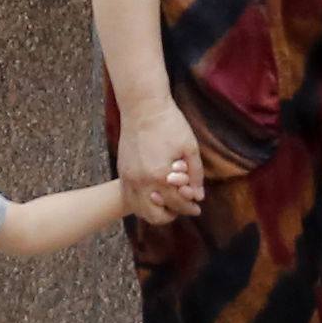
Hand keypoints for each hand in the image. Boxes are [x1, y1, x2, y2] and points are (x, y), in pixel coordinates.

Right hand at [116, 97, 204, 224]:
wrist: (142, 107)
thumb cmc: (169, 124)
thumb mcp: (190, 148)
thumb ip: (196, 174)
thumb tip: (198, 196)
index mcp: (160, 176)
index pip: (177, 203)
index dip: (190, 207)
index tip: (197, 207)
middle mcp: (141, 181)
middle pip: (155, 215)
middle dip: (171, 214)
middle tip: (182, 206)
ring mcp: (128, 178)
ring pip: (139, 210)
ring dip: (154, 212)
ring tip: (167, 203)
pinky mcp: (122, 172)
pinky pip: (129, 199)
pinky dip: (141, 203)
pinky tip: (153, 195)